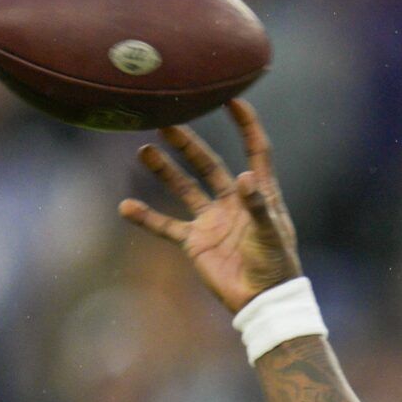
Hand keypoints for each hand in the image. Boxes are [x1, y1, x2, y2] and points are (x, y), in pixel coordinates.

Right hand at [119, 100, 301, 313]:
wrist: (261, 301)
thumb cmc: (276, 266)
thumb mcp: (270, 235)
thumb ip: (258, 207)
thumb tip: (245, 176)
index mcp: (259, 193)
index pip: (255, 150)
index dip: (246, 125)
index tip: (232, 100)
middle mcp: (232, 201)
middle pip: (208, 164)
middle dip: (188, 144)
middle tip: (167, 122)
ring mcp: (211, 220)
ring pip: (184, 187)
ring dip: (164, 170)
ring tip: (144, 150)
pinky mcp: (195, 242)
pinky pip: (166, 225)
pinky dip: (146, 217)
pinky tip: (125, 207)